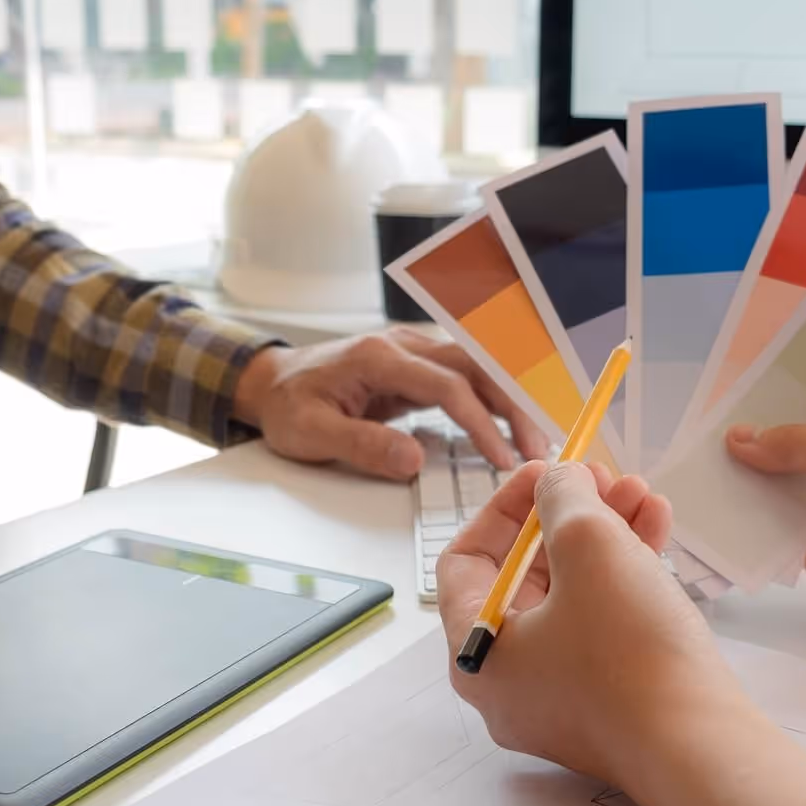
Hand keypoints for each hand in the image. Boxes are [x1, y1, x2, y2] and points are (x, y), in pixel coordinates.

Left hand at [235, 330, 549, 479]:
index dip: (480, 421)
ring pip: (474, 368)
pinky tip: (507, 426)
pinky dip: (490, 399)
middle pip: (473, 368)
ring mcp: (409, 352)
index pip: (446, 385)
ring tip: (532, 440)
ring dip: (506, 401)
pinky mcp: (413, 366)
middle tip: (536, 448)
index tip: (501, 457)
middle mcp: (400, 346)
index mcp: (377, 357)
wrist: (269, 383)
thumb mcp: (312, 434)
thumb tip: (414, 460)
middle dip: (510, 406)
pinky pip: (462, 377)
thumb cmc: (287, 406)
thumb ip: (362, 445)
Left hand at [436, 460, 739, 785]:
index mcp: (476, 653)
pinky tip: (659, 530)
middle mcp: (508, 685)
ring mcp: (560, 701)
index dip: (506, 504)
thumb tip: (559, 481)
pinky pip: (604, 628)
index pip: (466, 559)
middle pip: (525, 576)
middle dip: (568, 516)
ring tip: (644, 495)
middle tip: (605, 478)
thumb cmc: (629, 649)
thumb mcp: (589, 545)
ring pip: (573, 598)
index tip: (549, 469)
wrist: (702, 748)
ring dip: (606, 537)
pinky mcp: (610, 708)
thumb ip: (563, 496)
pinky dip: (626, 578)